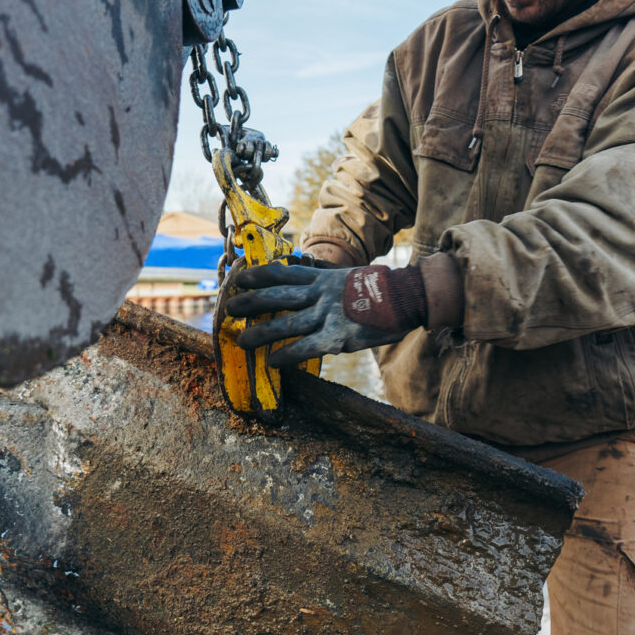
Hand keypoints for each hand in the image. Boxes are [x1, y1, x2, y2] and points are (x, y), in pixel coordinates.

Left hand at [226, 262, 425, 368]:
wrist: (406, 298)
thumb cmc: (377, 290)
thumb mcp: (345, 277)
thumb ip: (323, 280)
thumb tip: (301, 278)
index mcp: (322, 277)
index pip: (283, 272)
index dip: (258, 276)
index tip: (239, 278)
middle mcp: (320, 293)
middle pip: (276, 296)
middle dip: (250, 302)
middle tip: (228, 309)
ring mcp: (327, 314)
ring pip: (285, 323)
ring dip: (260, 332)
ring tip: (241, 340)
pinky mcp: (337, 337)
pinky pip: (305, 347)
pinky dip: (286, 354)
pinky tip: (271, 362)